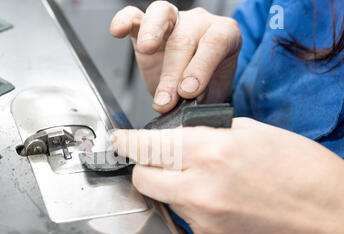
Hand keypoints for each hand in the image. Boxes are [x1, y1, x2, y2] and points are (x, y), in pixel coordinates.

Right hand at [110, 1, 241, 111]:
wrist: (194, 86)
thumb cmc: (207, 85)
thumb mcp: (212, 95)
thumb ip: (203, 98)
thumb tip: (187, 109)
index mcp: (224, 34)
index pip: (215, 43)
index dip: (201, 67)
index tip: (189, 91)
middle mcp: (199, 23)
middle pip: (184, 39)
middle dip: (173, 72)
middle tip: (166, 99)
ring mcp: (172, 21)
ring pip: (162, 14)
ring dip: (152, 32)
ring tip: (147, 49)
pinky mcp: (146, 27)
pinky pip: (134, 16)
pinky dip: (125, 20)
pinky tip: (118, 30)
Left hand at [110, 118, 343, 233]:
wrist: (329, 217)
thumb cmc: (301, 170)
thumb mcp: (252, 132)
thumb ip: (207, 134)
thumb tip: (179, 138)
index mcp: (211, 152)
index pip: (148, 147)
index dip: (128, 142)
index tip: (120, 140)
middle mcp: (201, 188)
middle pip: (143, 178)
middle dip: (146, 166)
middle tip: (160, 159)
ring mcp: (204, 219)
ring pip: (164, 198)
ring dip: (173, 186)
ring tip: (205, 179)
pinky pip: (186, 217)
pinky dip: (192, 204)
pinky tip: (219, 198)